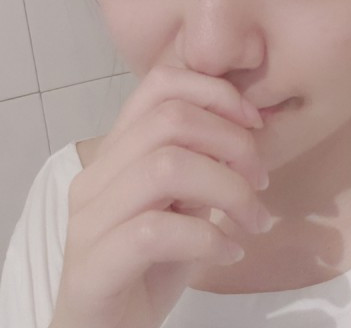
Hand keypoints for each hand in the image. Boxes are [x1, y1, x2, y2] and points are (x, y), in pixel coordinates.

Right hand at [49, 65, 269, 327]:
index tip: (254, 122)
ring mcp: (89, 220)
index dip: (215, 92)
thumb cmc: (147, 266)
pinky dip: (207, 237)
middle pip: (170, 120)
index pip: (160, 83)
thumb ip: (202, 163)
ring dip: (228, 189)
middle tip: (261, 180)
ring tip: (253, 219)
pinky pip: (155, 232)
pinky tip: (229, 252)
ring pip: (165, 168)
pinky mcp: (92, 268)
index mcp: (117, 150)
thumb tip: (247, 129)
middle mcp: (96, 175)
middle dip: (231, 142)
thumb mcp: (182, 203)